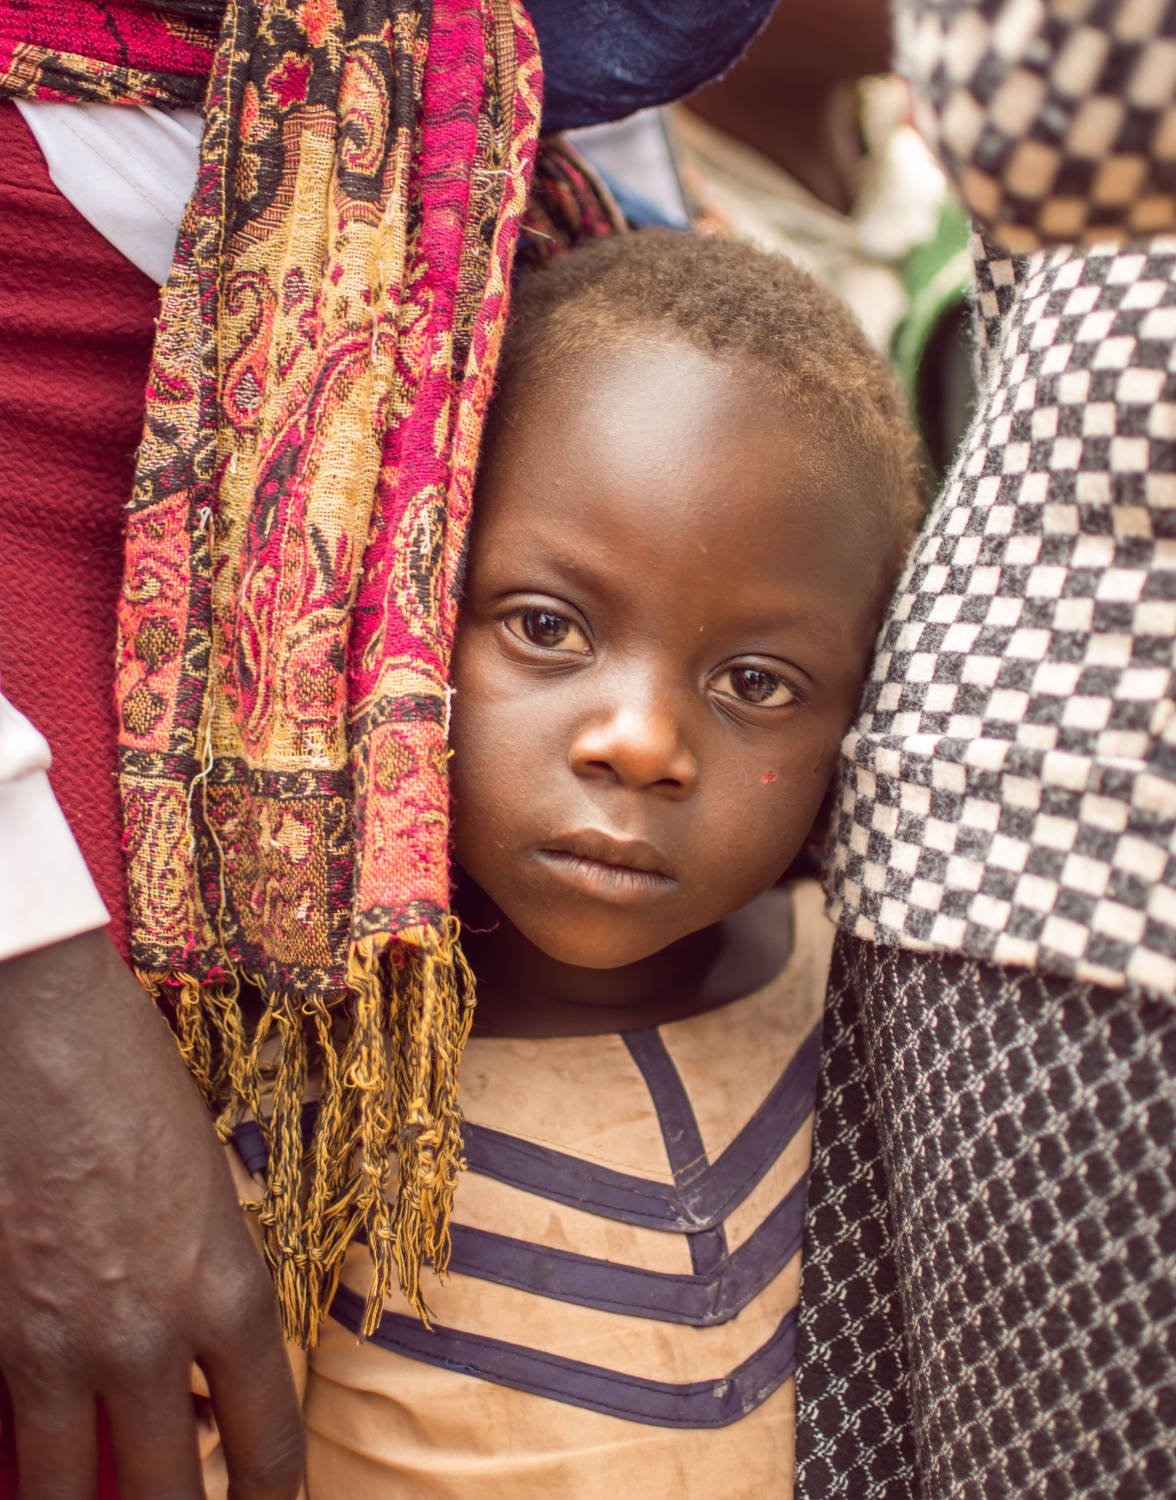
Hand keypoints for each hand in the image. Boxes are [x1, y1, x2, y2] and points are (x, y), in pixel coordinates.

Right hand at [0, 929, 303, 1498]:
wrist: (40, 1030)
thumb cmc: (136, 1086)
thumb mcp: (209, 1187)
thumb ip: (209, 1285)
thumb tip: (198, 1369)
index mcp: (228, 1290)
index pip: (268, 1445)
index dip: (272, 1498)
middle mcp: (146, 1337)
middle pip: (167, 1496)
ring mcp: (54, 1342)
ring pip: (62, 1496)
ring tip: (104, 1499)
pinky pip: (1, 1439)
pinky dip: (21, 1459)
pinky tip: (34, 1459)